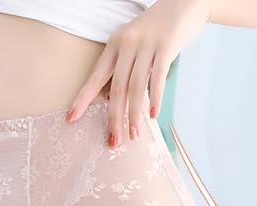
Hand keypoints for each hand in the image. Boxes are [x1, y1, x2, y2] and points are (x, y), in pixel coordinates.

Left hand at [65, 0, 210, 146]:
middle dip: (114, 118)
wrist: (185, 2)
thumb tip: (115, 101)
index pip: (95, 78)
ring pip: (136, 87)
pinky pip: (158, 78)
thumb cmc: (156, 31)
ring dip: (134, 115)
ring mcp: (147, 44)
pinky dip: (155, 98)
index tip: (71, 118)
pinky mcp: (167, 45)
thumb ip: (124, 70)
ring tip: (134, 135)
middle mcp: (127, 44)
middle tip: (113, 141)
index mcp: (115, 45)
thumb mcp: (134, 45)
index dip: (83, 99)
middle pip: (117, 89)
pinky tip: (152, 115)